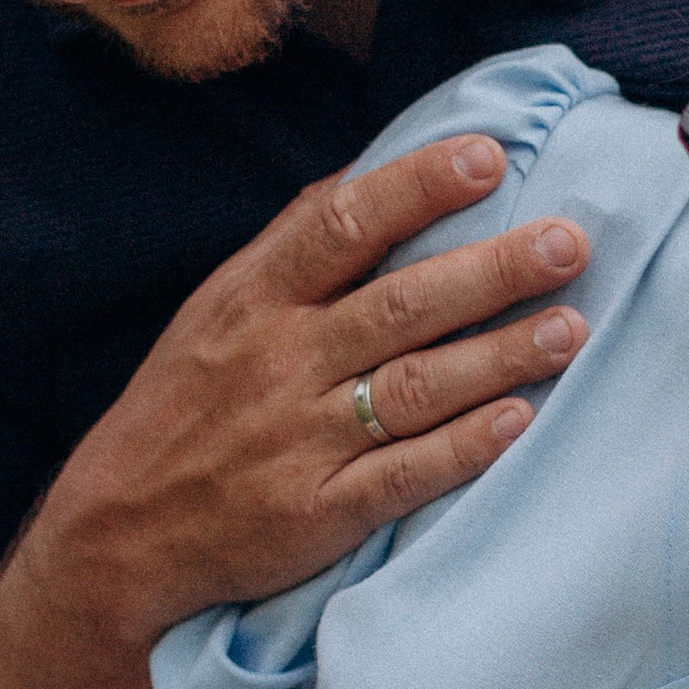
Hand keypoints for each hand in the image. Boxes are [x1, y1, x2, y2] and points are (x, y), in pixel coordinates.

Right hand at [25, 132, 591, 655]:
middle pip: (399, 304)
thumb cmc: (188, 404)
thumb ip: (295, 246)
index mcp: (254, 299)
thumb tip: (377, 171)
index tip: (490, 157)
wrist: (117, 531)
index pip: (341, 225)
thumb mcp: (218, 308)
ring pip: (413, 387)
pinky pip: (400, 477)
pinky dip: (461, 449)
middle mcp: (278, 361)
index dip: (417, 187)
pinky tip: (517, 423)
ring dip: (498, 356)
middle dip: (491, 271)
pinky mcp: (314, 513)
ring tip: (571, 329)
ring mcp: (298, 440)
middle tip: (570, 242)